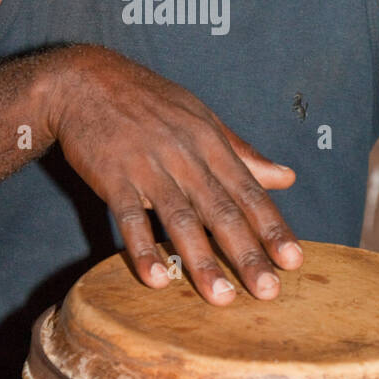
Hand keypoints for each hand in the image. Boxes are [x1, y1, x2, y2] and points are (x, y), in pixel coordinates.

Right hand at [47, 45, 302, 303]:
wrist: (85, 80)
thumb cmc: (148, 101)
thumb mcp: (201, 118)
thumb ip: (243, 153)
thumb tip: (287, 177)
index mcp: (210, 142)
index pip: (248, 191)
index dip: (271, 227)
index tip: (294, 261)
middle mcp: (185, 155)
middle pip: (221, 210)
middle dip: (246, 253)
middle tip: (267, 291)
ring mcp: (148, 166)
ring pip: (180, 218)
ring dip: (200, 260)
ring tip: (220, 297)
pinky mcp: (113, 176)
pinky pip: (129, 217)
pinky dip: (143, 248)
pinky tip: (156, 279)